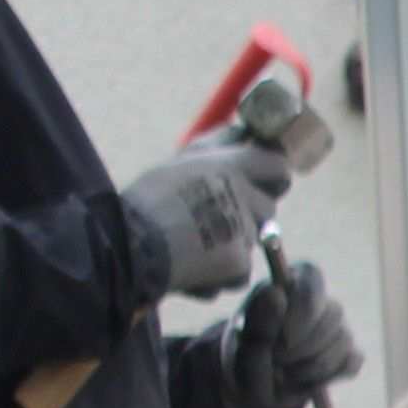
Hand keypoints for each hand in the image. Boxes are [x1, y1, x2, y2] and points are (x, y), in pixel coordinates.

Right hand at [120, 138, 292, 298]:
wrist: (129, 245)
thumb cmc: (148, 202)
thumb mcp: (181, 163)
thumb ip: (217, 151)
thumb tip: (244, 133)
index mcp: (228, 166)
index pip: (278, 165)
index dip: (272, 174)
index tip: (266, 180)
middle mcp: (241, 196)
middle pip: (268, 207)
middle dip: (252, 213)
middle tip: (219, 217)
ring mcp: (243, 232)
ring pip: (253, 240)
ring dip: (233, 243)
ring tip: (196, 243)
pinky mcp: (238, 264)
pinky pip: (240, 272)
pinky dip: (222, 274)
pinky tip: (194, 269)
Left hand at [218, 257, 363, 407]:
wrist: (254, 387)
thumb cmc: (244, 357)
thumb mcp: (242, 342)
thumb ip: (259, 319)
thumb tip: (277, 293)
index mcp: (289, 284)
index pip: (312, 279)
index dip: (304, 308)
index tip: (285, 337)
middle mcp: (319, 300)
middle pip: (333, 314)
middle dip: (305, 345)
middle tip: (276, 360)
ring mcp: (338, 327)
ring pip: (343, 342)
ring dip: (311, 366)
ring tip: (284, 373)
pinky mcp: (350, 353)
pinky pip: (351, 363)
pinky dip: (327, 377)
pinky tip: (304, 379)